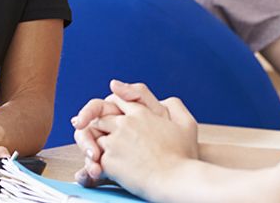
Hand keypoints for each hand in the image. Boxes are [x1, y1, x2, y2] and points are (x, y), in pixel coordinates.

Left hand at [79, 89, 198, 198]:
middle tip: (93, 134)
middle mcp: (125, 123)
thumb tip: (165, 98)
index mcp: (141, 112)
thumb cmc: (184, 155)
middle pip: (100, 116)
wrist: (176, 179)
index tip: (106, 113)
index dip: (110, 106)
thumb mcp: (186, 124)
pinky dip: (95, 163)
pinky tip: (101, 170)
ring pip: (94, 136)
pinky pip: (94, 158)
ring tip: (99, 155)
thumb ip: (175, 105)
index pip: (116, 99)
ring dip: (95, 145)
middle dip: (96, 124)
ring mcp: (115, 141)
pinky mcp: (109, 161)